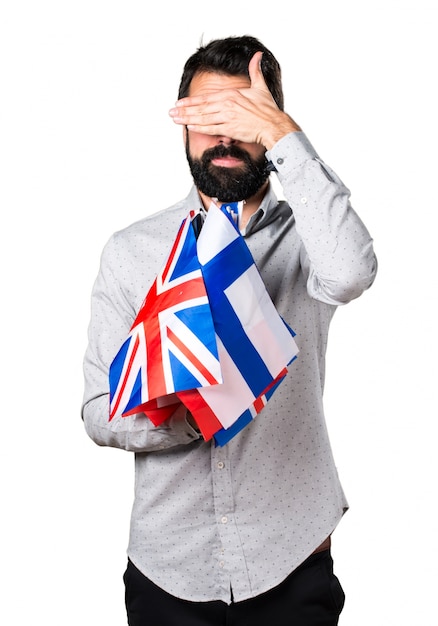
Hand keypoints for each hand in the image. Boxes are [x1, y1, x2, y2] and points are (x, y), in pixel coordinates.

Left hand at [169, 52, 299, 149]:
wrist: (273, 125)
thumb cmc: (268, 109)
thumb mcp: (260, 86)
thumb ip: (255, 71)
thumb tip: (258, 55)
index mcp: (231, 95)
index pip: (206, 98)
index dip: (191, 100)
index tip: (179, 102)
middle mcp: (227, 105)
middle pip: (201, 108)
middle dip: (184, 110)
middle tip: (171, 112)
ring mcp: (227, 118)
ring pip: (203, 118)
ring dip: (187, 119)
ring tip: (175, 119)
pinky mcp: (230, 129)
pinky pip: (211, 128)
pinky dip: (199, 128)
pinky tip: (189, 127)